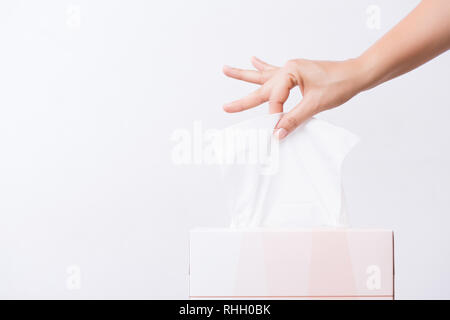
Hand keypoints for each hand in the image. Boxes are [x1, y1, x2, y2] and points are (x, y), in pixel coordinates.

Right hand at [223, 57, 363, 139]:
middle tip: (225, 107)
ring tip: (226, 70)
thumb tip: (277, 133)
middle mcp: (288, 69)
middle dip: (243, 99)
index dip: (275, 115)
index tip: (277, 129)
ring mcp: (291, 70)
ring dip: (245, 74)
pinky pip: (275, 72)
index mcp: (290, 72)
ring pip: (263, 76)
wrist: (357, 74)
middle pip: (261, 87)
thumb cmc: (340, 83)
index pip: (275, 99)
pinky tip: (253, 59)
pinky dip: (263, 67)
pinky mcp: (296, 74)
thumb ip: (294, 119)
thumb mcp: (315, 104)